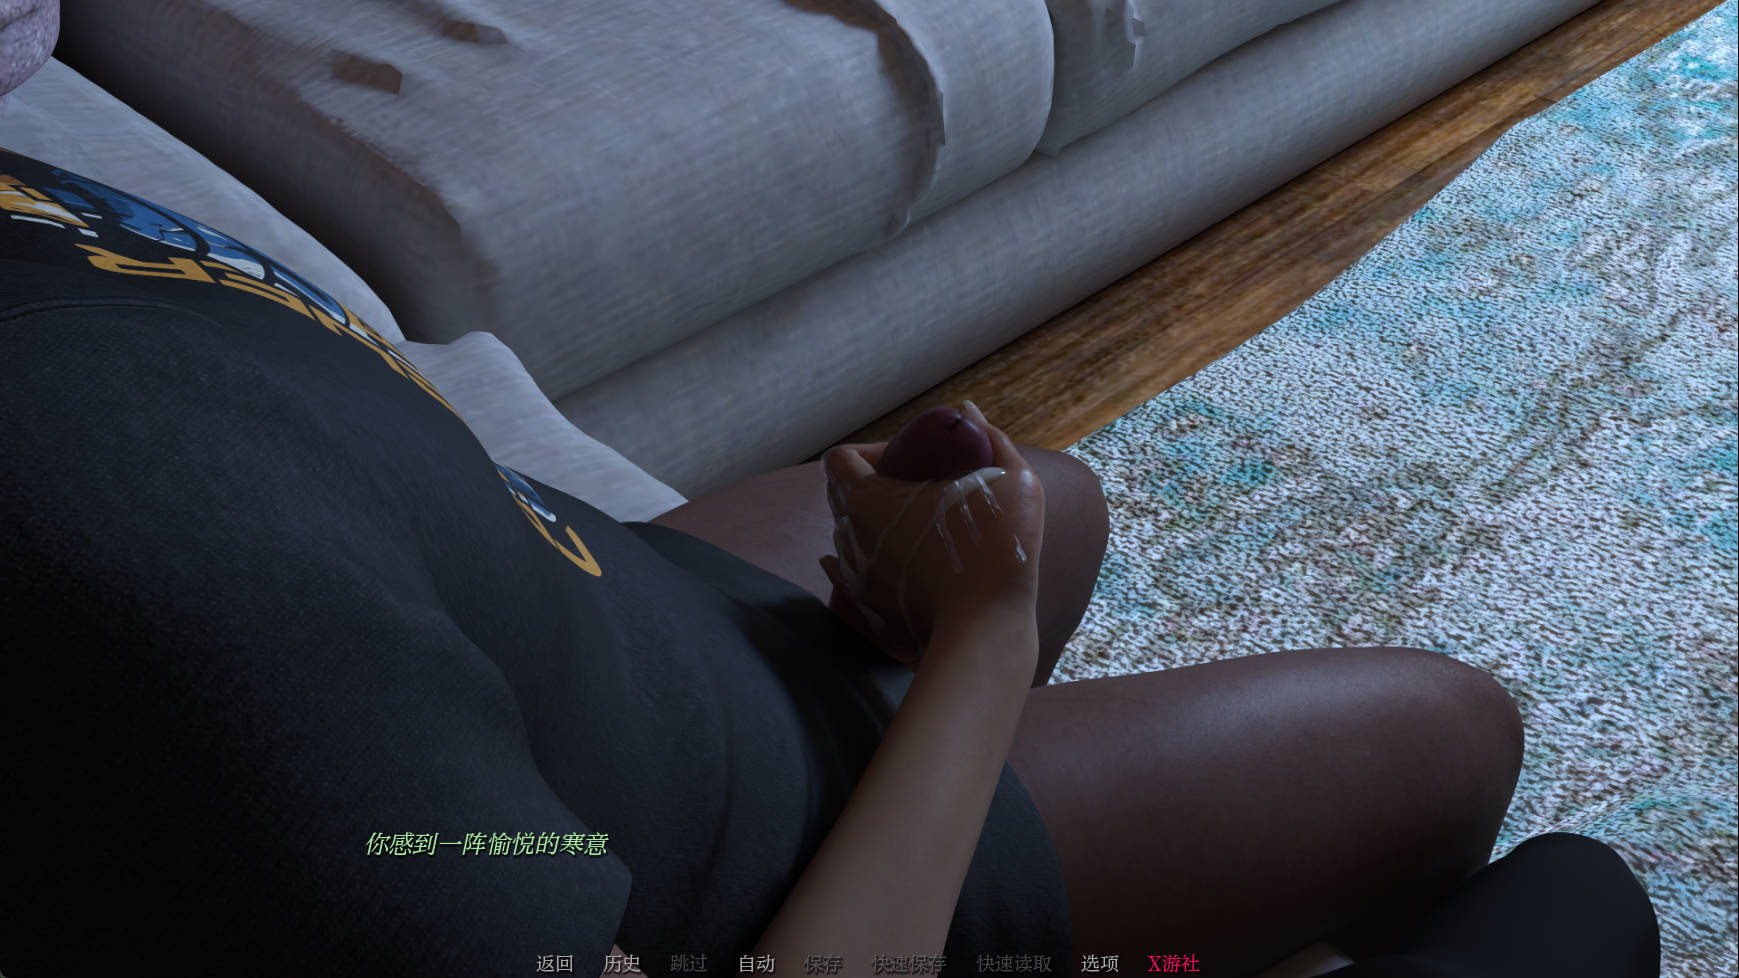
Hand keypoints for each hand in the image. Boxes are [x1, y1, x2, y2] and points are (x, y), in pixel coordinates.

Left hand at [818, 402, 1043, 666]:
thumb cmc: (997, 547)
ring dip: (873, 523)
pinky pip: (849, 574)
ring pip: (848, 535)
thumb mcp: (1010, 479)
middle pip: (840, 495)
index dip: (870, 451)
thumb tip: (969, 412)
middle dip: (871, 483)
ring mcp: (854, 576)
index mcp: (868, 500)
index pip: (840, 459)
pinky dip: (867, 559)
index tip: (907, 459)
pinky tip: (893, 557)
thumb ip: (987, 438)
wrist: (987, 626)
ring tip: (915, 525)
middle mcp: (850, 536)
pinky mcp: (866, 608)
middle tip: (914, 488)